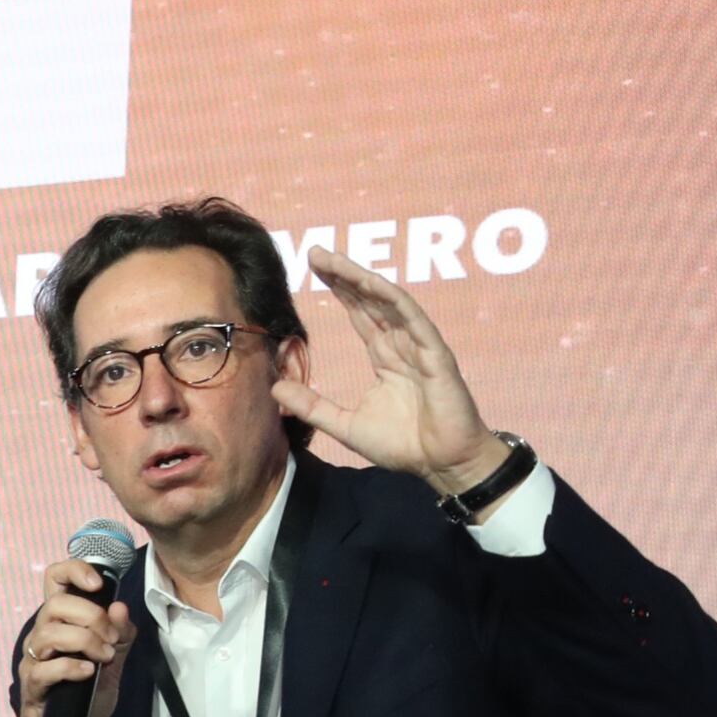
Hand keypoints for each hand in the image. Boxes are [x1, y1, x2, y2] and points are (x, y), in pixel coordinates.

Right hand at [12, 551, 135, 716]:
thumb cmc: (86, 696)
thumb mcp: (113, 661)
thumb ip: (120, 635)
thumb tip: (120, 606)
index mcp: (61, 621)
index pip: (55, 578)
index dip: (74, 570)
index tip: (99, 584)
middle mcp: (42, 635)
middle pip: (55, 603)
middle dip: (91, 616)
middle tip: (111, 640)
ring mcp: (34, 659)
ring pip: (50, 632)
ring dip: (85, 641)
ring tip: (104, 658)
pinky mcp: (32, 685)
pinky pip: (46, 667)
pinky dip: (71, 666)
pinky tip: (89, 674)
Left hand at [276, 248, 511, 499]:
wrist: (442, 464)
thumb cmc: (404, 444)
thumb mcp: (344, 425)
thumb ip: (312, 405)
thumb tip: (275, 388)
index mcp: (386, 356)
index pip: (360, 314)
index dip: (339, 290)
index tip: (312, 269)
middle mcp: (403, 344)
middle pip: (370, 300)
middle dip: (344, 275)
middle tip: (315, 251)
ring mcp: (421, 346)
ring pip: (389, 302)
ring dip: (362, 279)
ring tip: (334, 261)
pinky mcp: (437, 355)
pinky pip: (414, 320)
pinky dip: (393, 300)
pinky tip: (372, 283)